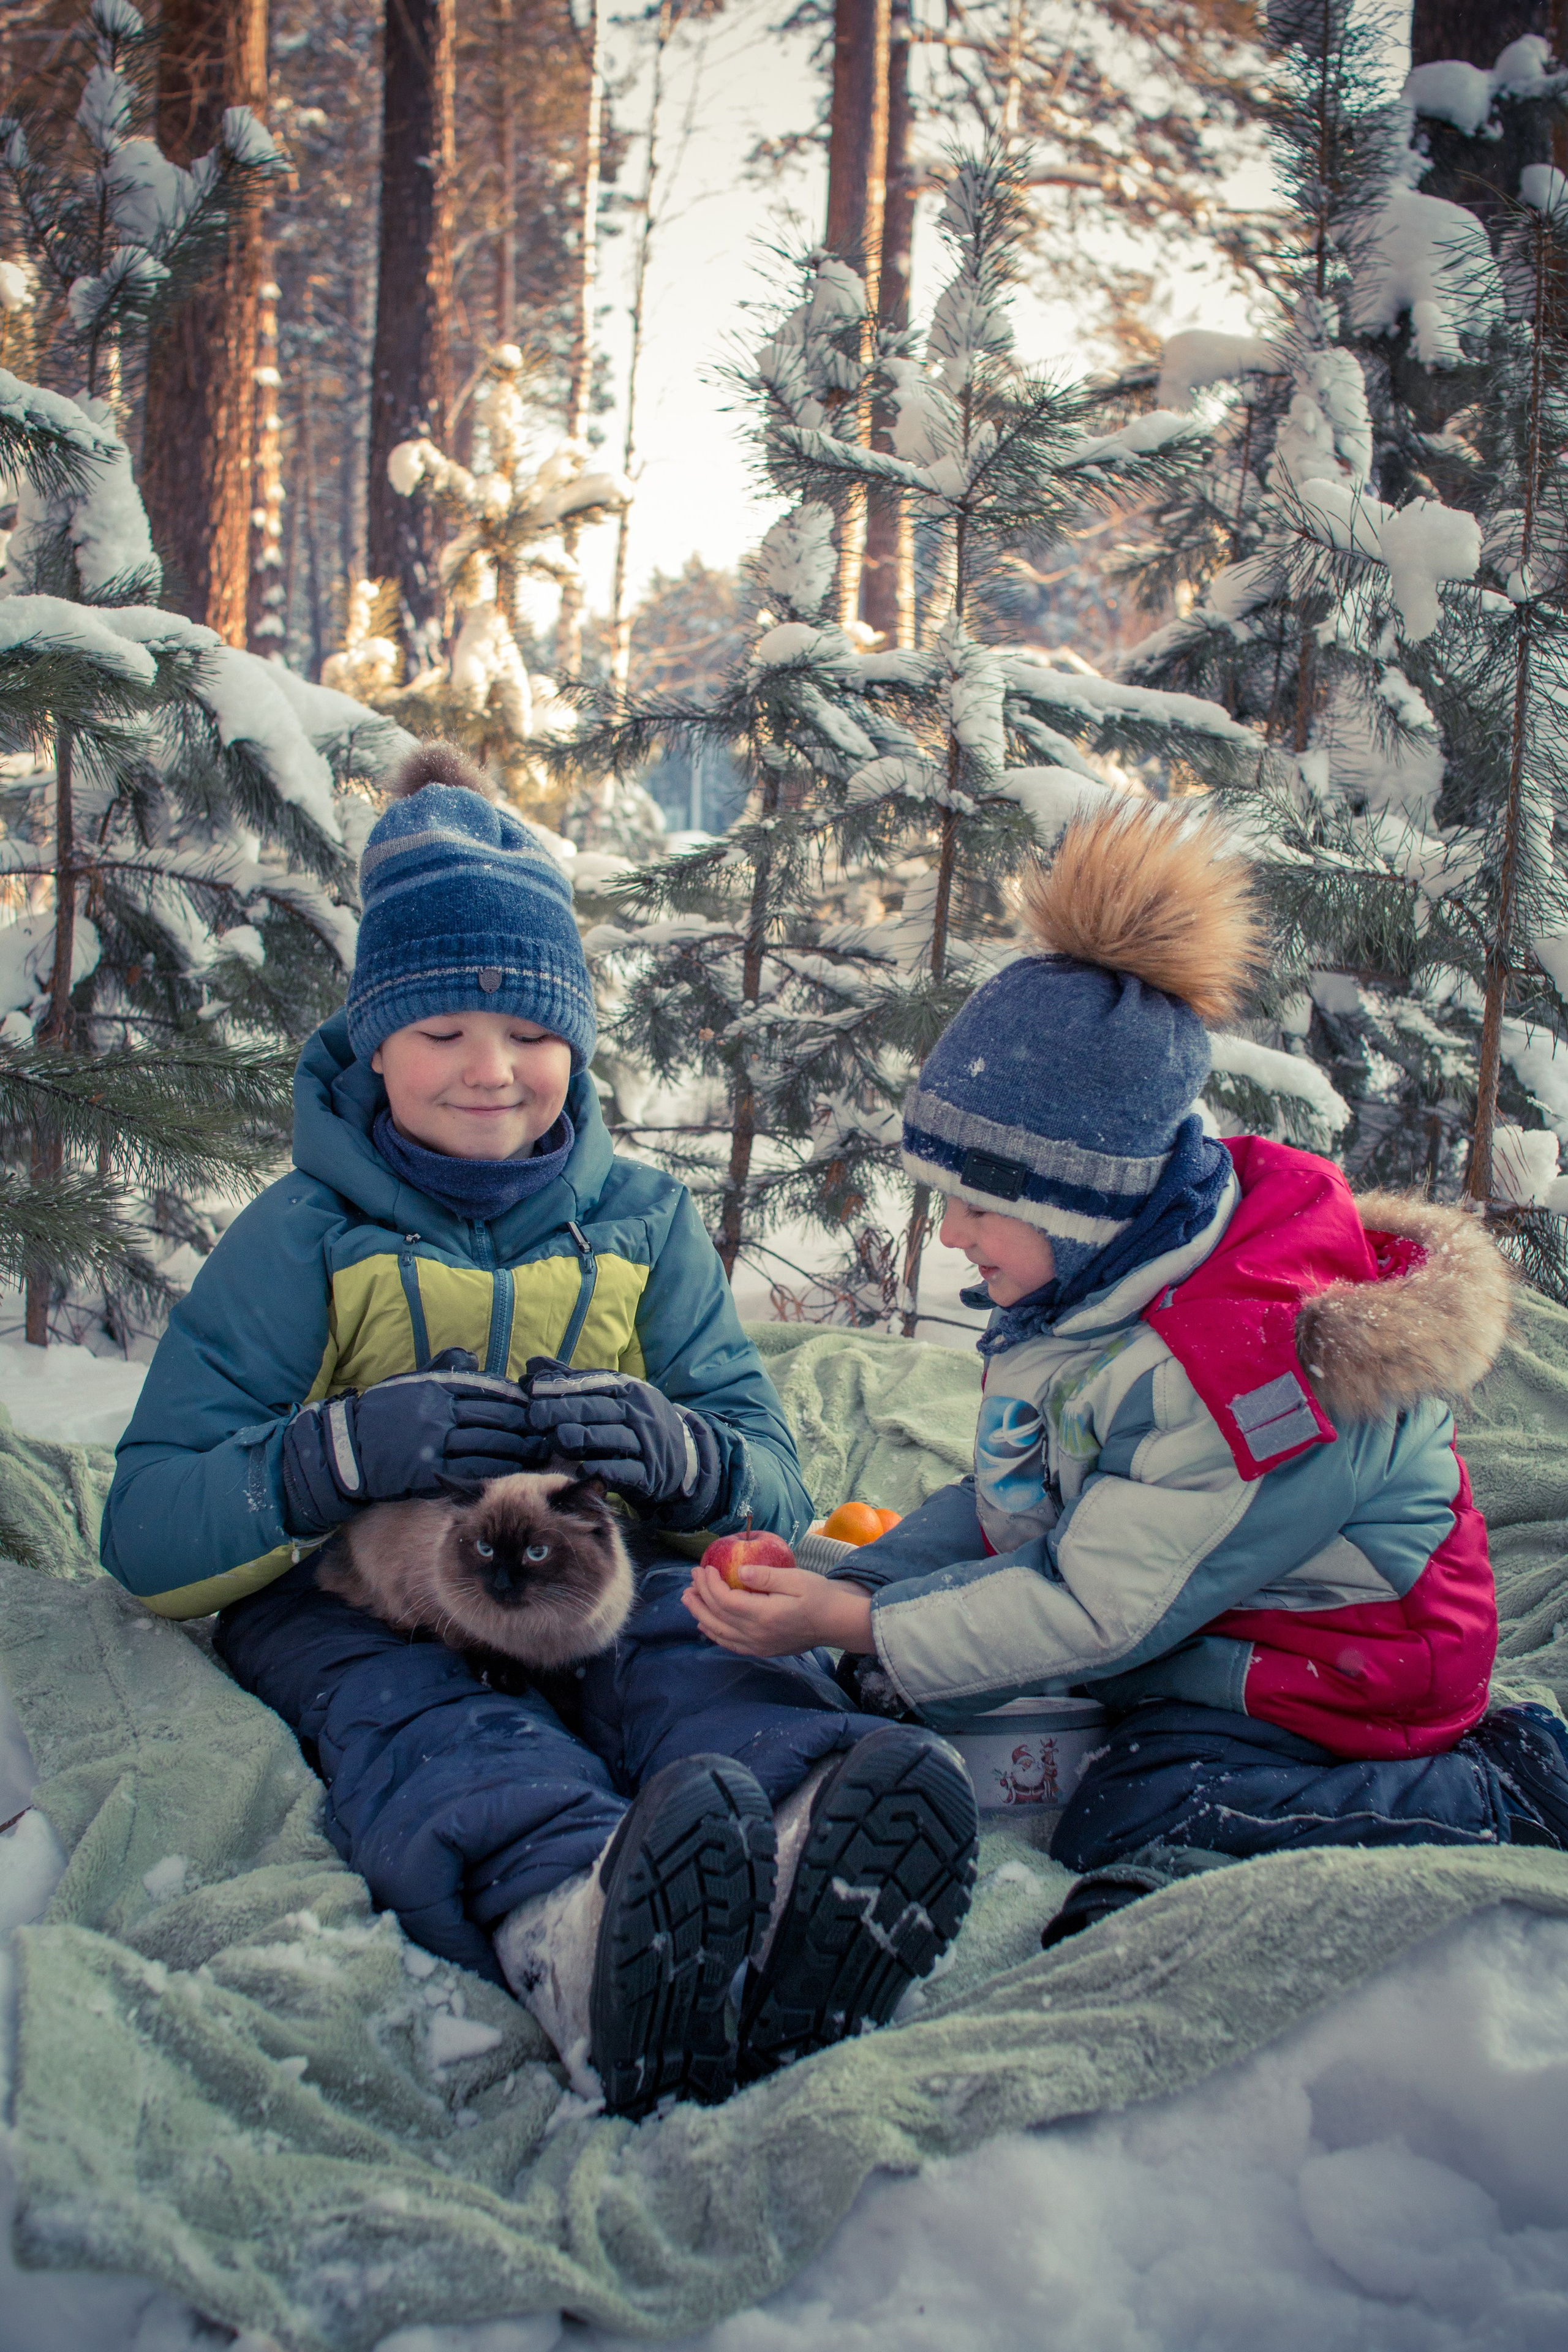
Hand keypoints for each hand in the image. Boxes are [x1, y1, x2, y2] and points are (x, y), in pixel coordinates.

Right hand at [281, 1366, 549, 1533]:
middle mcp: (438, 1413)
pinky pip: (470, 1470)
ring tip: (539, 1454)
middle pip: (496, 1420)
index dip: (518, 1402)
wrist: (346, 1449)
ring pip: (489, 1446)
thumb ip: (443, 1366)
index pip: (490, 1391)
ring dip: (519, 1452)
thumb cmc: (383, 1412)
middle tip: (549, 1434)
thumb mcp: (410, 1380)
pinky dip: (496, 1471)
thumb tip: (473, 1356)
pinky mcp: (427, 1471)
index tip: (536, 1408)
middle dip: (526, 1428)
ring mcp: (433, 1443)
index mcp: (438, 1387)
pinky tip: (512, 1473)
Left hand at [522, 1358, 719, 1521]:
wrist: (683, 1455)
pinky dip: (606, 1469)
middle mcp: (638, 1414)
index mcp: (628, 1390)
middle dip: (562, 1412)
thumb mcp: (612, 1396)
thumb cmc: (634, 1421)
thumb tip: (532, 1364)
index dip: (561, 1386)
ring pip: (609, 1439)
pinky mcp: (649, 1473)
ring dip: (579, 1439)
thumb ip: (571, 1381)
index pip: (592, 1384)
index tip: (531, 1389)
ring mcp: (645, 1443)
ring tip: (554, 1440)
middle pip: (596, 1410)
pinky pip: (626, 1471)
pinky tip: (584, 1469)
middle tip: (533, 1416)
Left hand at [682, 1558, 874, 1659]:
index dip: (709, 1584)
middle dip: (700, 1596)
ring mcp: (758, 1646)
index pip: (725, 1600)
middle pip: (717, 1617)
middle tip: (690, 1579)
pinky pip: (730, 1644)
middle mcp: (756, 1635)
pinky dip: (714, 1633)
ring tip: (688, 1598)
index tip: (704, 1568)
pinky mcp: (762, 1650)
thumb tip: (739, 1570)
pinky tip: (705, 1624)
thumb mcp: (796, 1579)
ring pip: (719, 1632)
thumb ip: (766, 1576)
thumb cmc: (819, 1596)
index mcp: (764, 1615)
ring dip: (700, 1614)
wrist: (837, 1622)